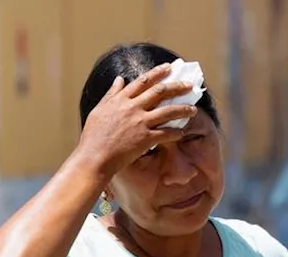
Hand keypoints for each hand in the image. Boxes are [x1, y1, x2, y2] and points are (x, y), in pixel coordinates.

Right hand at [75, 63, 197, 176]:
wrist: (94, 157)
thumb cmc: (93, 136)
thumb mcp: (99, 110)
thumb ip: (112, 94)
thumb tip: (119, 79)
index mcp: (121, 100)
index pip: (143, 81)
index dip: (157, 73)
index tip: (168, 68)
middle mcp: (132, 107)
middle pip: (159, 92)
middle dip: (177, 86)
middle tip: (189, 85)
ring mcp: (140, 122)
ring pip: (168, 111)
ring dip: (183, 109)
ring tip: (194, 109)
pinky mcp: (145, 138)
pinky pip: (166, 133)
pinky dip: (177, 132)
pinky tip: (183, 132)